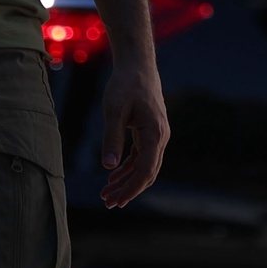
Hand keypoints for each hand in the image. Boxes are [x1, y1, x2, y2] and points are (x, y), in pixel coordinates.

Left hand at [97, 56, 168, 208]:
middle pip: (147, 173)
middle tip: (108, 203)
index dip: (130, 189)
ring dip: (127, 181)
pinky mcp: (150, 131)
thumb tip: (109, 167)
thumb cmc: (125, 84)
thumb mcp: (114, 110)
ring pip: (145, 166)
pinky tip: (113, 176)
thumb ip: (112, 138)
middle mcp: (160, 137)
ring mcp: (157, 134)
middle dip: (128, 190)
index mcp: (155, 133)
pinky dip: (129, 168)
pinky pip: (142, 156)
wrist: (137, 64)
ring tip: (106, 194)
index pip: (145, 170)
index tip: (115, 201)